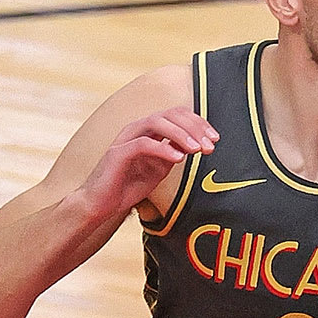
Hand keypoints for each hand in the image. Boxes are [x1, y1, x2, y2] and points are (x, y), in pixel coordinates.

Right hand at [77, 110, 215, 223]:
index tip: (215, 139)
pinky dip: (162, 148)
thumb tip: (197, 145)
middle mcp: (137, 129)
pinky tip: (178, 158)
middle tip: (210, 146)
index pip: (176, 115)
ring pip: (156, 122)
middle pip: (169, 114)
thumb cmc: (129, 185)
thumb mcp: (160, 168)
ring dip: (181, 134)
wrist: (102, 203)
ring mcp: (126, 139)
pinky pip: (142, 144)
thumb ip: (175, 153)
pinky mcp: (118, 153)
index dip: (198, 123)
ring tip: (197, 150)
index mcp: (148, 131)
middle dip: (194, 128)